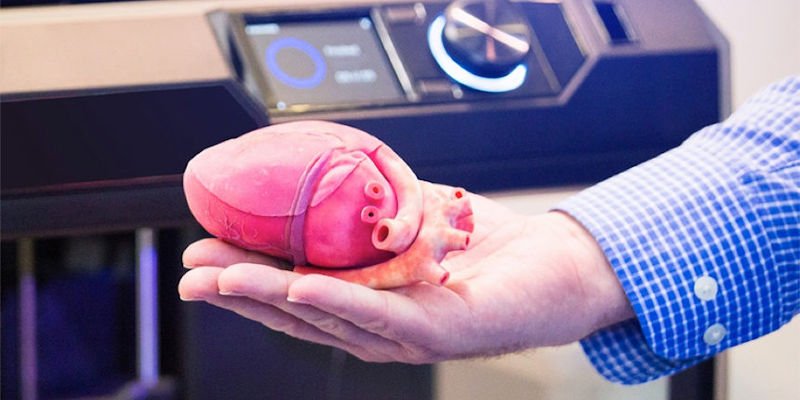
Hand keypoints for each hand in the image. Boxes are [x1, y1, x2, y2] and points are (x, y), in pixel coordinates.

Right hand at [178, 188, 632, 362]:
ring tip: (223, 277)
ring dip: (269, 296)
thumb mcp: (410, 217)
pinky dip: (334, 301)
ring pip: (325, 318)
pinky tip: (297, 288)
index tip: (203, 254)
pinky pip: (377, 315)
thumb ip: (366, 207)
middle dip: (239, 292)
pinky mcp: (437, 333)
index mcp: (365, 303)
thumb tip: (317, 173)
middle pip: (295, 311)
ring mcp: (404, 335)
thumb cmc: (479, 245)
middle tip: (191, 272)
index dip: (246, 277)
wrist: (552, 266)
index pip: (293, 292)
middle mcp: (377, 327)